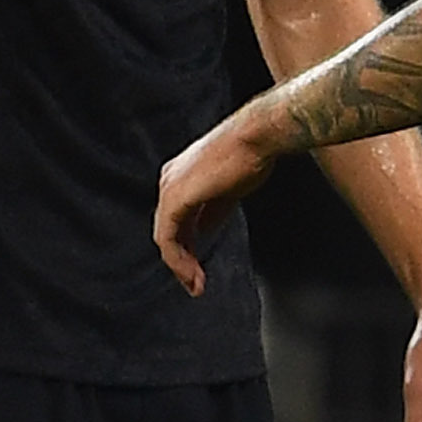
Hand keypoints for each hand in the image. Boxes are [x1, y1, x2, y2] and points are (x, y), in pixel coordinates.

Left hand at [156, 117, 275, 295]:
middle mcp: (169, 180)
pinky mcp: (176, 198)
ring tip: (195, 285)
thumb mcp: (228, 191)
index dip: (186, 246)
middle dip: (181, 260)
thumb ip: (212, 212)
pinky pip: (169, 238)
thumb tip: (202, 231)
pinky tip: (193, 274)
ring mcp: (170, 188)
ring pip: (165, 238)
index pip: (175, 219)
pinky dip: (179, 260)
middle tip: (194, 284)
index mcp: (180, 176)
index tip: (197, 268)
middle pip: (167, 230)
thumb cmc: (249, 155)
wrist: (256, 136)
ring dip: (180, 266)